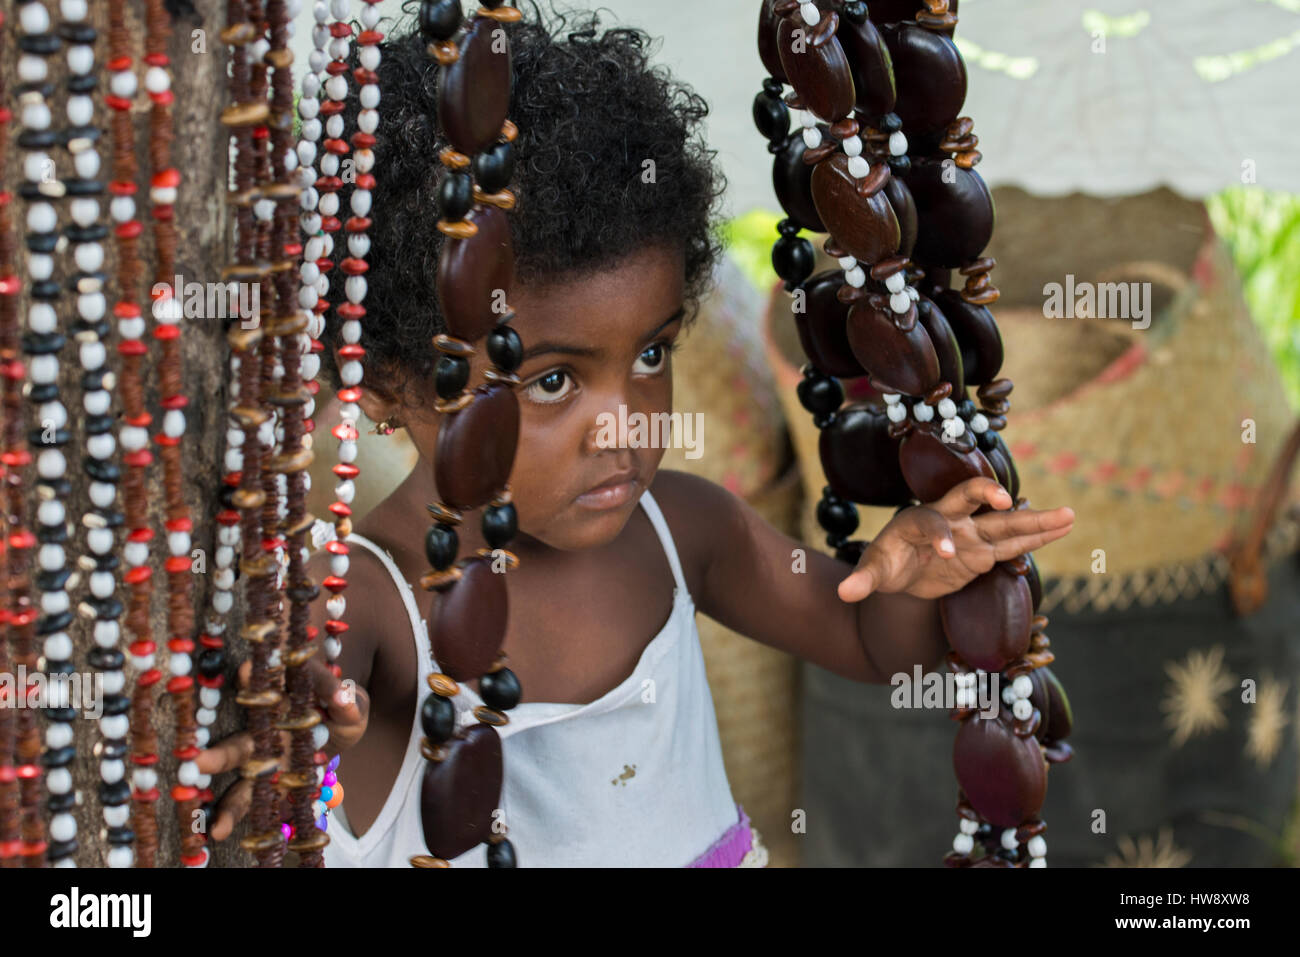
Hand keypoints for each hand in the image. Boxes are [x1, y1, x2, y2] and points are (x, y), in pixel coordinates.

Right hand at [196, 654, 369, 842]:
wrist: (344, 722)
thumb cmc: (342, 707)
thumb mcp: (351, 700)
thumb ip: (345, 698)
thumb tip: (344, 698)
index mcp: (282, 702)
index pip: (265, 689)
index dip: (253, 679)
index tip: (244, 670)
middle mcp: (266, 732)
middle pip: (242, 745)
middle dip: (221, 755)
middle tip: (196, 761)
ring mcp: (267, 761)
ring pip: (243, 783)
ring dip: (229, 806)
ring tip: (216, 827)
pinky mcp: (276, 785)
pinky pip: (258, 805)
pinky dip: (241, 819)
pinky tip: (220, 835)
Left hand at [837, 477, 1074, 601]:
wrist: (903, 569)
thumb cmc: (887, 564)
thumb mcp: (874, 573)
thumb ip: (863, 580)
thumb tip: (844, 592)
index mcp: (917, 520)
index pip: (932, 522)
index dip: (941, 536)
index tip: (948, 554)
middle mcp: (948, 519)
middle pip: (971, 501)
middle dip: (988, 498)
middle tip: (1007, 500)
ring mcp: (971, 533)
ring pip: (1003, 523)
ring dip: (1033, 520)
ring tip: (1068, 515)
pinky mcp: (985, 551)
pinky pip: (1014, 543)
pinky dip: (1038, 538)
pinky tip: (1063, 530)